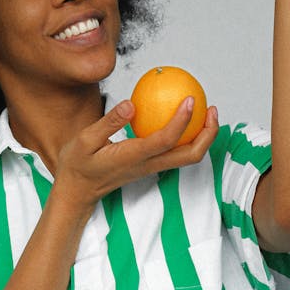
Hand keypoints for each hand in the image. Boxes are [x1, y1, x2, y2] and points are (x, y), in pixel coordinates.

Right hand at [52, 97, 218, 215]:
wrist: (78, 190)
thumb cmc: (78, 164)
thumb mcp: (85, 140)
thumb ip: (109, 122)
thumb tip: (133, 104)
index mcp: (133, 157)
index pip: (165, 140)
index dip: (182, 121)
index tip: (190, 99)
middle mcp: (148, 165)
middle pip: (190, 155)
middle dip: (208, 134)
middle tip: (212, 108)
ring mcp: (152, 168)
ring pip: (188, 157)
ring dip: (203, 137)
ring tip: (207, 111)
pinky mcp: (151, 166)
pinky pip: (177, 152)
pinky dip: (189, 136)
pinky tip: (183, 116)